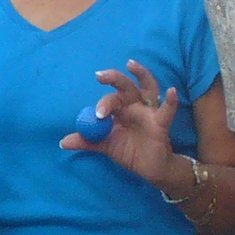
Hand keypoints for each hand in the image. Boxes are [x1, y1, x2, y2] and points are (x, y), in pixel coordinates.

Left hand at [61, 60, 178, 184]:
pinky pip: (166, 111)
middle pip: (126, 86)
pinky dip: (170, 102)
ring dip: (141, 75)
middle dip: (113, 78)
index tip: (97, 113)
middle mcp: (136, 106)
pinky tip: (172, 92)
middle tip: (100, 75)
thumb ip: (87, 141)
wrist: (150, 170)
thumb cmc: (129, 152)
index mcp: (121, 110)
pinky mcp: (161, 124)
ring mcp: (149, 112)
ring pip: (147, 88)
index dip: (103, 104)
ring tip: (131, 65)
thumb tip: (62, 142)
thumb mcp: (105, 146)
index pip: (111, 99)